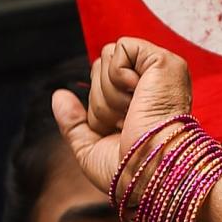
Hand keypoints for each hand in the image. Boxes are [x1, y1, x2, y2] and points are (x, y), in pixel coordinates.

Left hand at [53, 37, 194, 194]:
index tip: (119, 132)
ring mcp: (158, 71)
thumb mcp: (91, 151)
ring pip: (105, 58)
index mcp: (139, 102)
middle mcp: (150, 84)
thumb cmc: (130, 172)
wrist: (152, 173)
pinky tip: (137, 96)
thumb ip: (73, 124)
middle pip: (99, 68)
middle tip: (124, 123)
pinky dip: (118, 76)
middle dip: (101, 102)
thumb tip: (58, 96)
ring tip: (132, 113)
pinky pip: (120, 48)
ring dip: (109, 94)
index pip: (100, 84)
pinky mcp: (162, 61)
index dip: (98, 109)